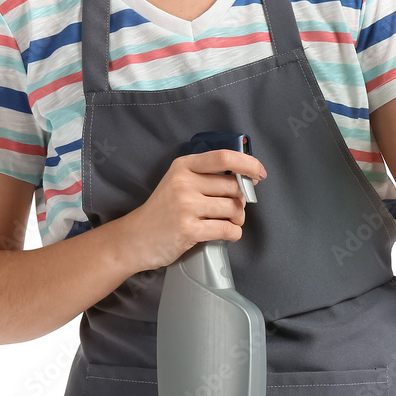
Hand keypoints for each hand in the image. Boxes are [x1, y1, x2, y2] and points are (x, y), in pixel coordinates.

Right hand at [122, 149, 266, 272]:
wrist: (135, 238)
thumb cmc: (163, 210)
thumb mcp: (179, 181)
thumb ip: (207, 176)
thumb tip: (248, 177)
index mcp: (184, 165)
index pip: (223, 157)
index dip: (248, 164)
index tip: (260, 173)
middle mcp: (184, 182)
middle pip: (233, 186)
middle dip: (242, 199)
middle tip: (234, 208)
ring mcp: (186, 206)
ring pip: (233, 208)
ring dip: (239, 218)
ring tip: (229, 221)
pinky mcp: (188, 230)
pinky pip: (227, 229)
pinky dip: (234, 233)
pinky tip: (228, 233)